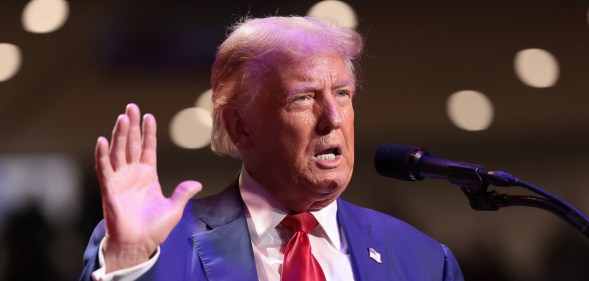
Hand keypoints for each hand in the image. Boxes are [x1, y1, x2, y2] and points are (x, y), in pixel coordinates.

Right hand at [95, 103, 201, 272]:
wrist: (139, 244)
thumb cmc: (154, 229)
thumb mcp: (174, 209)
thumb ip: (183, 193)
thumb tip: (197, 183)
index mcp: (148, 175)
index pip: (148, 148)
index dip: (148, 132)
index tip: (148, 116)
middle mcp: (132, 173)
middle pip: (131, 144)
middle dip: (132, 125)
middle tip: (131, 107)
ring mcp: (120, 179)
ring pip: (118, 151)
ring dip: (119, 134)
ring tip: (122, 117)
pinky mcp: (109, 188)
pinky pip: (104, 168)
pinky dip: (102, 154)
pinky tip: (102, 140)